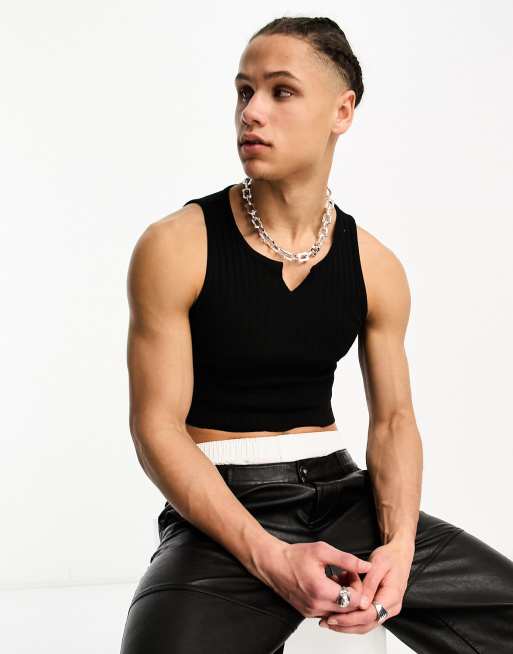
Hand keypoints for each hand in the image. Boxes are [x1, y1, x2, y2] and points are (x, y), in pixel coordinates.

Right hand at [252, 540, 372, 618]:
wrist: (273, 564)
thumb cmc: (294, 556)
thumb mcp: (323, 551)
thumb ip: (347, 560)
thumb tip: (366, 566)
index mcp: (321, 591)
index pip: (356, 601)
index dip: (359, 586)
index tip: (352, 573)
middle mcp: (316, 606)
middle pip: (349, 609)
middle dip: (352, 591)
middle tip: (345, 574)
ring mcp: (311, 611)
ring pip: (339, 612)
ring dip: (343, 597)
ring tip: (336, 578)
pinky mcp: (307, 613)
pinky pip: (328, 612)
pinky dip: (332, 601)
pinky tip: (327, 585)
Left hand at [318, 540, 414, 633]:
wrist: (399, 554)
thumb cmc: (390, 557)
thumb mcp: (378, 564)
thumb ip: (370, 584)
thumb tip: (361, 604)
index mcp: (392, 597)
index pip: (370, 615)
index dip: (350, 618)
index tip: (334, 617)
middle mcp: (391, 607)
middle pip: (367, 624)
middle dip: (346, 625)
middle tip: (327, 622)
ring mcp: (386, 609)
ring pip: (365, 624)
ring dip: (347, 625)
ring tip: (328, 621)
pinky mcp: (380, 607)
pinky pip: (365, 617)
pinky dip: (351, 617)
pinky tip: (337, 613)